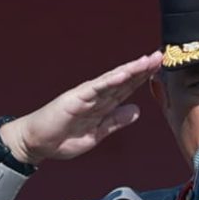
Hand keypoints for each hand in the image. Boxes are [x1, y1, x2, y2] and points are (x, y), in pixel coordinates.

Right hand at [0, 53, 161, 166]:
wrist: (38, 143)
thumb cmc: (63, 138)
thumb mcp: (98, 133)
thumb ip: (116, 121)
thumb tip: (136, 110)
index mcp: (102, 104)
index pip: (126, 88)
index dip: (143, 79)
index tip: (159, 69)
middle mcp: (96, 96)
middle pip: (123, 80)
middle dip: (142, 69)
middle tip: (160, 56)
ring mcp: (86, 95)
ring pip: (113, 80)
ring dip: (130, 70)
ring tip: (147, 60)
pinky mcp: (75, 98)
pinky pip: (95, 88)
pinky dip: (110, 80)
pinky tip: (124, 73)